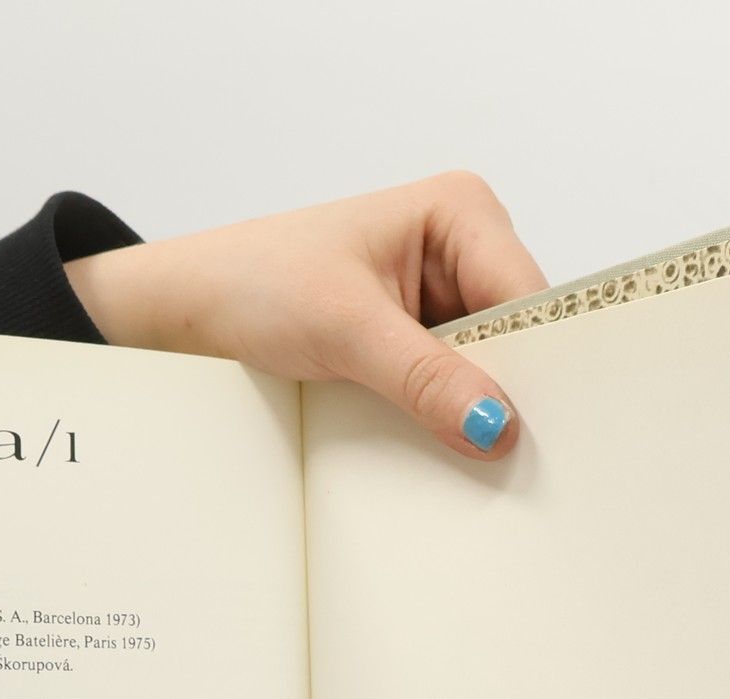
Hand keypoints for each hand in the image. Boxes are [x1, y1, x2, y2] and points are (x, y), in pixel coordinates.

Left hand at [65, 173, 547, 460]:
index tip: (537, 427)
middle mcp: (460, 247)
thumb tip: (495, 426)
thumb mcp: (346, 330)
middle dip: (506, 390)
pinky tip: (444, 447)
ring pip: (487, 369)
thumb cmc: (254, 282)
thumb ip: (425, 378)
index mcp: (459, 211)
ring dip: (471, 410)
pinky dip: (444, 418)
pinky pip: (450, 387)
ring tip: (475, 457)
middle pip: (517, 334)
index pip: (528, 295)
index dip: (537, 363)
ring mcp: (440, 298)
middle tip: (509, 454)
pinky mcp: (415, 341)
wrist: (191, 309)